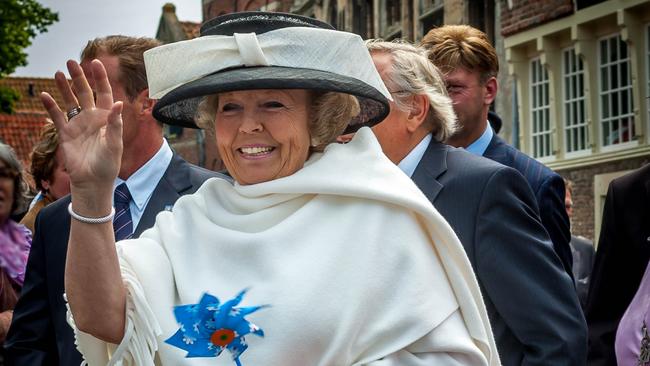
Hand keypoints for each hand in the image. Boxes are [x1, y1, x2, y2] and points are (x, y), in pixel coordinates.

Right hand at [40, 59, 122, 194]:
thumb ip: (115, 124)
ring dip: (64, 88)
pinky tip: (44, 95)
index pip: (104, 93)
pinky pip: (57, 116)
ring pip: (70, 101)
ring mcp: (78, 124)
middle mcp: (92, 118)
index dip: (100, 78)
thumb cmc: (108, 164)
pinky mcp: (66, 133)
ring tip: (57, 73)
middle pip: (85, 92)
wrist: (93, 181)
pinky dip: (50, 106)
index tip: (96, 62)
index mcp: (107, 118)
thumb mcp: (115, 144)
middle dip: (79, 77)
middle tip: (71, 62)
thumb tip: (118, 103)